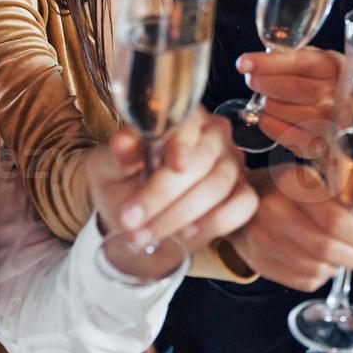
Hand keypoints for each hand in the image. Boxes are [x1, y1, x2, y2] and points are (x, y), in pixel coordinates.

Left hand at [87, 108, 257, 257]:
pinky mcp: (243, 192)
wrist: (136, 213)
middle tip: (131, 220)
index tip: (173, 165)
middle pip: (201, 160)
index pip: (187, 125)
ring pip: (218, 186)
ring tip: (145, 234)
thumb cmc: (124, 181)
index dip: (180, 145)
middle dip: (163, 195)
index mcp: (182, 118)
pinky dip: (214, 222)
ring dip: (179, 215)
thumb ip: (118, 153)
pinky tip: (186, 234)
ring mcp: (233, 164)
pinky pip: (242, 206)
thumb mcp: (109, 166)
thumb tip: (123, 141)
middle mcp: (214, 135)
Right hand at [228, 164, 352, 290]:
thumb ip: (351, 195)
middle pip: (328, 249)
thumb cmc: (285, 188)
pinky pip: (305, 281)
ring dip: (342, 266)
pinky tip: (325, 262)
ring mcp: (262, 241)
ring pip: (318, 269)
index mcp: (290, 184)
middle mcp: (272, 213)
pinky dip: (323, 276)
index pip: (336, 220)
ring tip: (349, 255)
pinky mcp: (260, 263)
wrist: (238, 201)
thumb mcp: (315, 178)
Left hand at [235, 47, 340, 157]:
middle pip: (287, 88)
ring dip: (266, 103)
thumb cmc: (324, 81)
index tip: (244, 63)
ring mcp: (326, 123)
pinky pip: (279, 131)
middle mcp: (333, 96)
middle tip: (251, 79)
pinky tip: (270, 115)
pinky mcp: (316, 144)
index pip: (297, 63)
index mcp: (332, 68)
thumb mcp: (315, 60)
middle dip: (261, 82)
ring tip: (269, 98)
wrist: (350, 112)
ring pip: (279, 109)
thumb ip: (290, 57)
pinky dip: (268, 121)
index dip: (267, 63)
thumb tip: (254, 62)